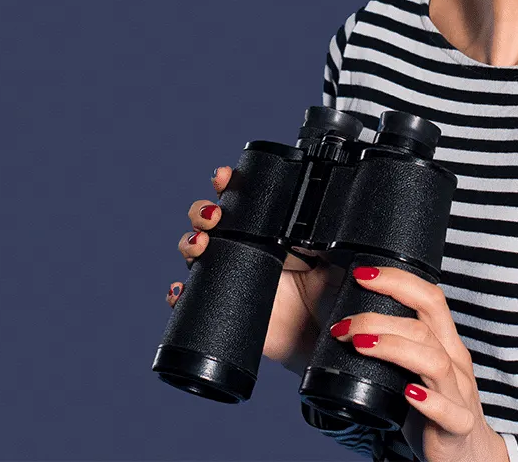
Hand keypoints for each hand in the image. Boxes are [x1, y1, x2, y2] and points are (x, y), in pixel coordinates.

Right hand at [167, 165, 344, 372]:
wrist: (329, 339)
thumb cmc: (336, 293)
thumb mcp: (339, 257)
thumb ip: (330, 234)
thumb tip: (325, 208)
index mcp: (271, 230)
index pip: (241, 199)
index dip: (227, 184)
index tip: (223, 177)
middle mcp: (246, 249)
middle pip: (209, 221)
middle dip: (202, 212)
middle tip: (213, 217)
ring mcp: (231, 276)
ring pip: (195, 252)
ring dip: (189, 243)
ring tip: (200, 246)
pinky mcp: (224, 307)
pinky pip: (191, 299)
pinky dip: (179, 294)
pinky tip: (180, 290)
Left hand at [327, 266, 509, 461]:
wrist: (468, 455)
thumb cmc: (436, 407)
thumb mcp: (418, 368)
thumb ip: (398, 344)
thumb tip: (352, 320)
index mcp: (445, 344)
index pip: (429, 298)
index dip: (398, 280)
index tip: (362, 274)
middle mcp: (455, 363)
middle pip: (425, 325)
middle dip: (380, 316)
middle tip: (344, 324)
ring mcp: (459, 394)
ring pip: (434, 362)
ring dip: (395, 348)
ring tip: (361, 344)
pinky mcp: (458, 426)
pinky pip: (449, 412)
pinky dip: (429, 401)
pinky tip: (407, 394)